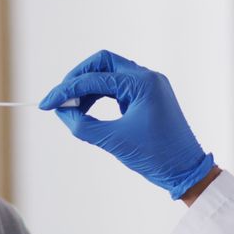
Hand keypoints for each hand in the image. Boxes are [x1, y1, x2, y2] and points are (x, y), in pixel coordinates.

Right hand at [39, 50, 214, 199]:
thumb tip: (62, 112)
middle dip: (77, 78)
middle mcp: (148, 78)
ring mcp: (150, 85)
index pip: (94, 78)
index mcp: (142, 83)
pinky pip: (119, 87)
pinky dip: (100, 95)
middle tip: (60, 98)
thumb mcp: (114, 141)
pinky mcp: (149, 96)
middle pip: (102, 63)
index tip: (47, 104)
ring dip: (88, 87)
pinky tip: (88, 109)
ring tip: (72, 109)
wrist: (186, 170)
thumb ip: (83, 125)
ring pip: (110, 73)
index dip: (66, 91)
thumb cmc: (157, 156)